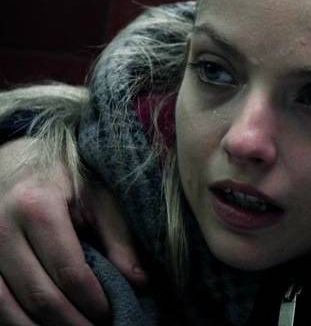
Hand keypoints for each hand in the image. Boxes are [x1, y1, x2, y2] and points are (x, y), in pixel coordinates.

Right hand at [0, 137, 145, 324]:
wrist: (15, 158)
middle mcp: (0, 227)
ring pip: (5, 306)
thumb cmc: (66, 176)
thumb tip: (139, 282)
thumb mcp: (99, 195)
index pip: (69, 271)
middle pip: (39, 294)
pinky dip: (14, 321)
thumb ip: (119, 237)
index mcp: (36, 206)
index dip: (93, 301)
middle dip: (72, 322)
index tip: (112, 315)